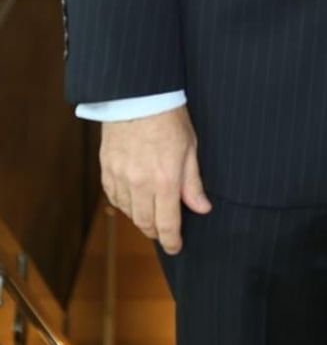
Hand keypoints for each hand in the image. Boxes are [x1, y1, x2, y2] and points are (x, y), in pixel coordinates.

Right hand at [100, 106, 211, 254]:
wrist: (138, 97)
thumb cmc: (169, 119)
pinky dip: (125, 205)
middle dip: (157, 232)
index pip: (167, 224)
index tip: (176, 247)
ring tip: (152, 214)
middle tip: (166, 232)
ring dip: (141, 218)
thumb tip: (202, 208)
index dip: (172, 241)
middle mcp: (140, 184)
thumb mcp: (190, 149)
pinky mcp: (107, 171)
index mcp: (165, 180)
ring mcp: (120, 178)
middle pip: (146, 223)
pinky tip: (134, 200)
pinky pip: (114, 199)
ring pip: (129, 213)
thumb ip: (193, 183)